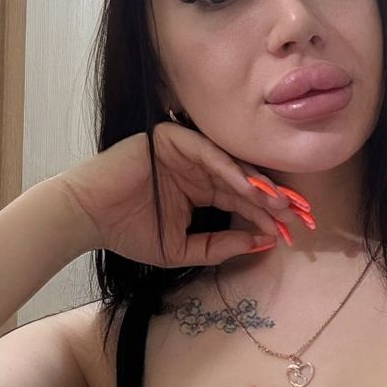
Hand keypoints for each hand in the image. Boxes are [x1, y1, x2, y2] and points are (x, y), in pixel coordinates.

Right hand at [53, 123, 310, 267]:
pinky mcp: (173, 139)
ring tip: (279, 203)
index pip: (243, 199)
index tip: (293, 231)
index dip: (267, 214)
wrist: (88, 217)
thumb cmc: (129, 232)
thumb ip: (221, 247)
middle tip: (299, 214)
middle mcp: (199, 167)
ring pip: (231, 166)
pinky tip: (250, 188)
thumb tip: (262, 243)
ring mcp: (187, 151)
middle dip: (272, 198)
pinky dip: (230, 171)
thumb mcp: (183, 248)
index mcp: (203, 189)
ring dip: (257, 185)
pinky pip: (209, 154)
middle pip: (245, 180)